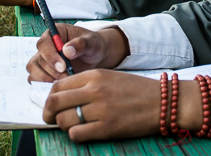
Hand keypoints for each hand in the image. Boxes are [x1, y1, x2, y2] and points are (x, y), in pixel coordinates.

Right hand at [27, 24, 128, 81]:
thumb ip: (81, 44)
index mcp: (55, 32)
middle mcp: (46, 45)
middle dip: (51, 71)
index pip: (44, 44)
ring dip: (47, 78)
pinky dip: (44, 84)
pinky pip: (35, 79)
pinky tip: (59, 85)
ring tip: (64, 80)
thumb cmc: (93, 45)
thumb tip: (67, 50)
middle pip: (37, 59)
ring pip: (34, 70)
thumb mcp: (91, 42)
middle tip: (66, 76)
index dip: (50, 56)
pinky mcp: (44, 71)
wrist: (95, 56)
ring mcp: (43, 59)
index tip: (62, 66)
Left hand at [44, 69, 159, 141]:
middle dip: (47, 113)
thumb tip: (61, 96)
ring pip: (64, 120)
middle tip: (49, 118)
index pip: (58, 85)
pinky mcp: (106, 128)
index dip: (49, 97)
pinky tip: (83, 132)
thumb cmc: (135, 90)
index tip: (50, 104)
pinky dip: (75, 135)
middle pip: (55, 102)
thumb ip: (86, 84)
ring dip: (63, 125)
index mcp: (94, 75)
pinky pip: (76, 134)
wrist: (162, 102)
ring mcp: (100, 109)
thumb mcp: (110, 77)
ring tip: (72, 125)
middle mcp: (95, 90)